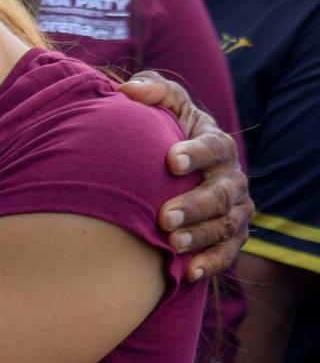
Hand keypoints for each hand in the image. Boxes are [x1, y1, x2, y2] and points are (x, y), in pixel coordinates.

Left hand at [118, 72, 250, 280]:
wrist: (176, 169)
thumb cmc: (166, 132)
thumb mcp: (163, 108)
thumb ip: (151, 91)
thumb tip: (126, 90)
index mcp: (217, 145)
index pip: (213, 147)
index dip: (196, 153)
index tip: (171, 160)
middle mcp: (231, 178)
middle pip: (221, 194)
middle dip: (194, 206)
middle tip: (164, 216)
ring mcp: (235, 210)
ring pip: (225, 226)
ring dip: (200, 237)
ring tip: (172, 244)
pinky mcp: (231, 237)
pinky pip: (228, 253)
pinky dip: (211, 263)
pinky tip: (189, 272)